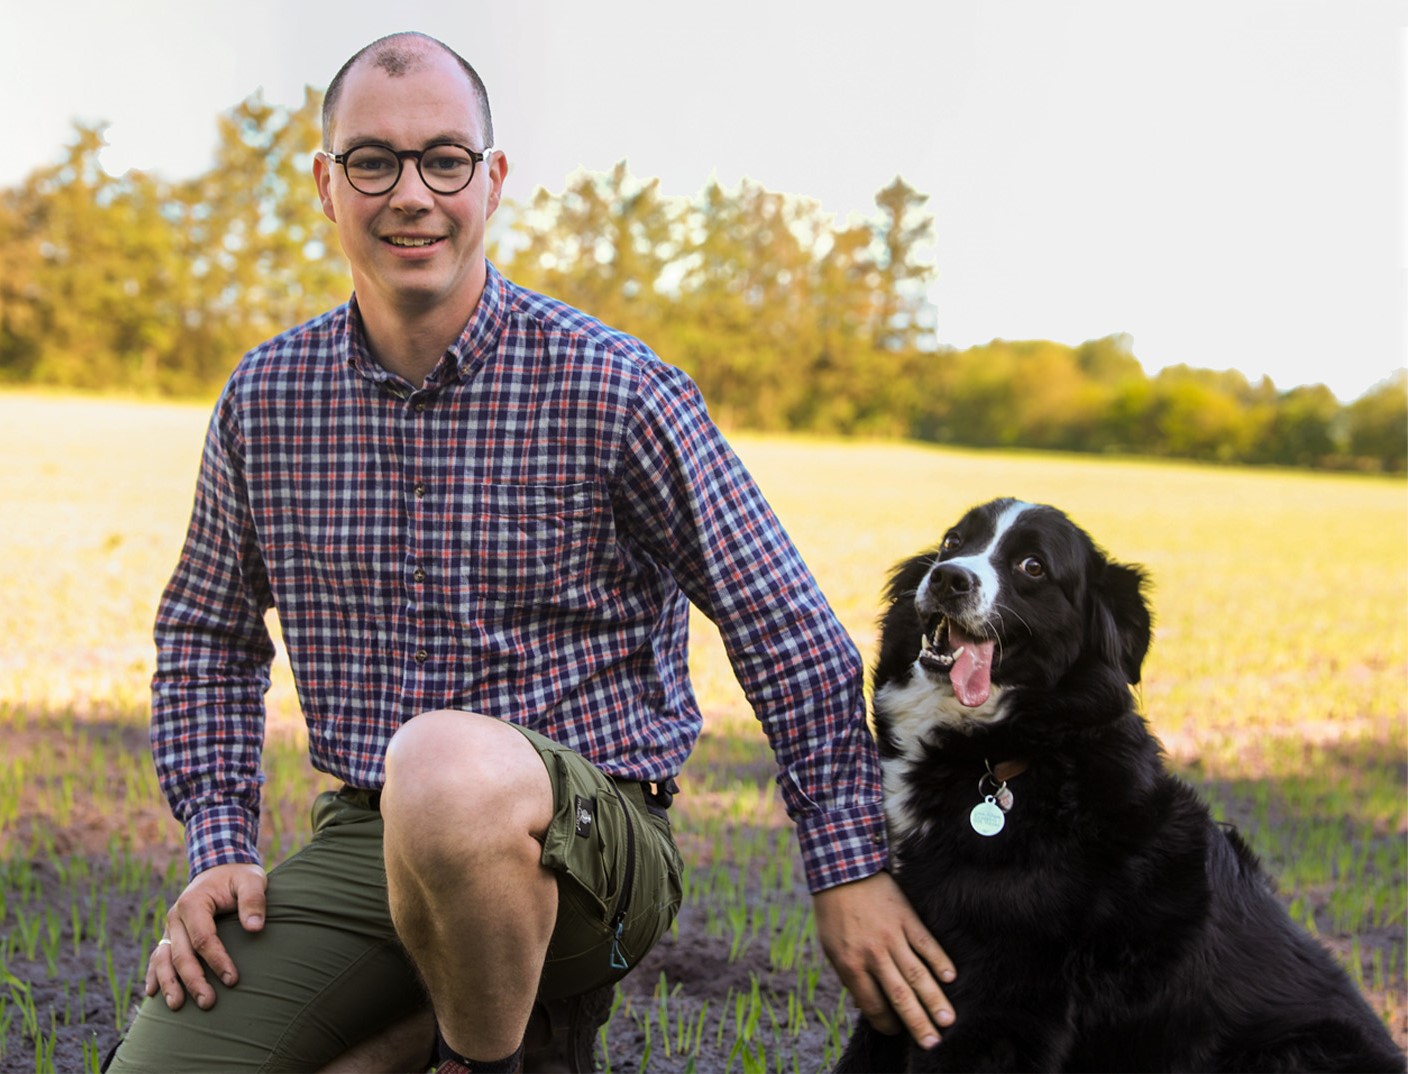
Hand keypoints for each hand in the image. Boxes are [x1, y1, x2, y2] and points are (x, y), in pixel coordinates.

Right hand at [144, 862, 266, 1010]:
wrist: (221, 868)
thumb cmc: (239, 878)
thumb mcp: (251, 880)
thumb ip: (253, 901)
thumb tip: (254, 928)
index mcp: (193, 902)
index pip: (203, 938)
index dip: (217, 960)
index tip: (232, 979)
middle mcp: (175, 916)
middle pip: (181, 954)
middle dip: (193, 980)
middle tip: (208, 1003)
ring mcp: (169, 927)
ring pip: (162, 960)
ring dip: (169, 984)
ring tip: (177, 1006)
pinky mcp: (170, 935)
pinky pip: (156, 958)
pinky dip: (153, 975)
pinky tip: (152, 994)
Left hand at [812, 871, 955, 1048]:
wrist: (843, 869)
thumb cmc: (834, 912)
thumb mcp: (831, 947)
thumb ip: (850, 974)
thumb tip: (868, 1003)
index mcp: (850, 964)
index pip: (873, 1005)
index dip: (886, 1023)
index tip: (896, 1030)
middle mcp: (873, 954)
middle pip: (899, 996)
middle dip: (917, 1023)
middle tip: (933, 1043)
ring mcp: (892, 936)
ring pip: (917, 974)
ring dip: (934, 999)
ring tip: (949, 1020)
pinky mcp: (907, 918)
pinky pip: (926, 944)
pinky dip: (939, 961)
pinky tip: (951, 977)